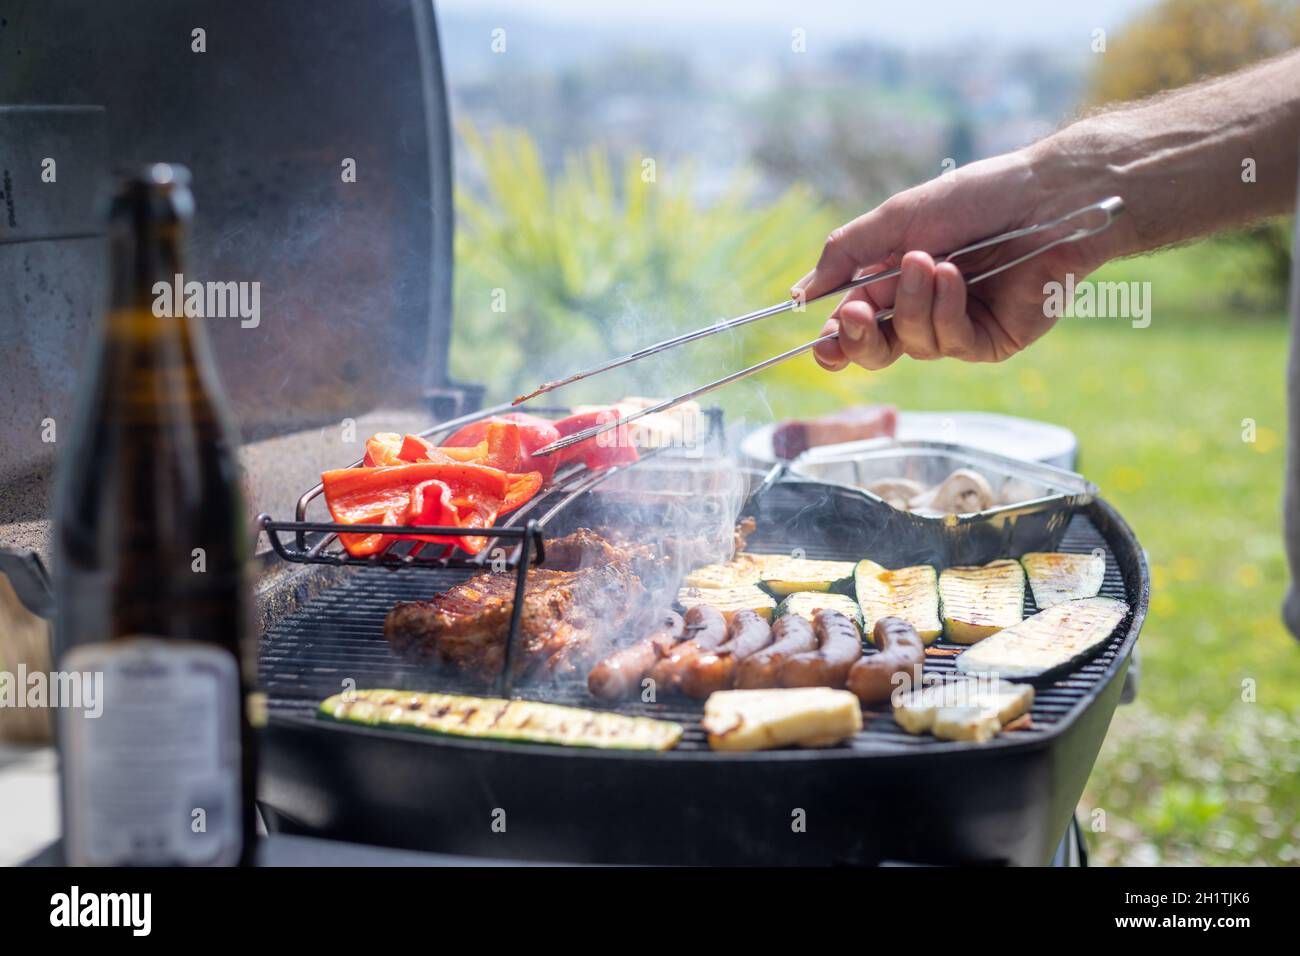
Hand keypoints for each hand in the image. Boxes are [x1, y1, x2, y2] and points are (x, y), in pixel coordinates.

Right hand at [792, 148, 1120, 371]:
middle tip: (855, 314)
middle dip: (860, 338)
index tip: (822, 343)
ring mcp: (958, 327)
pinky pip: (953, 343)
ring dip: (914, 304)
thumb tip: (799, 294)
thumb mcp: (897, 218)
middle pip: (877, 351)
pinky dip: (946, 310)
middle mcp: (924, 308)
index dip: (836, 340)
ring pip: (913, 344)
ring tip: (931, 262)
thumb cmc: (976, 198)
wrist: (1046, 196)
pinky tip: (955, 278)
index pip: (855, 324)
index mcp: (895, 280)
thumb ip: (845, 255)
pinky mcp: (992, 340)